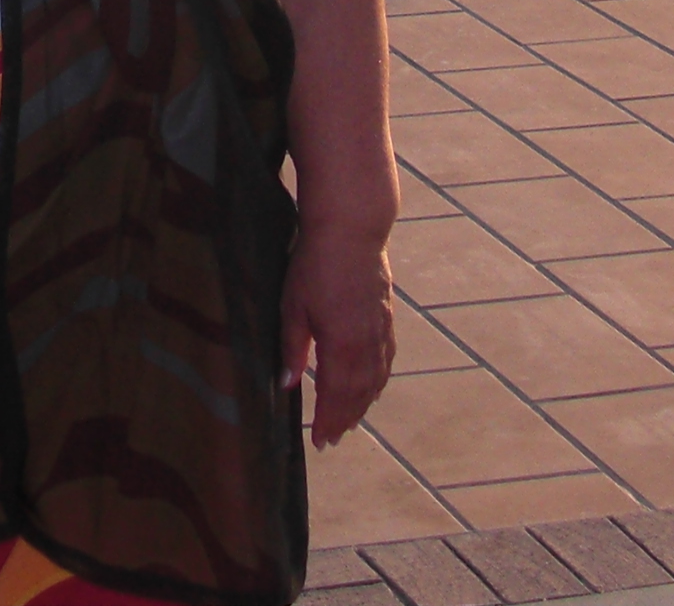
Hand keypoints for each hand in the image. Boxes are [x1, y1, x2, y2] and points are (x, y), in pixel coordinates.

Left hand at [276, 221, 394, 447]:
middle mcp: (366, 344)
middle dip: (345, 419)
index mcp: (341, 345)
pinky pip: (386, 360)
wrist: (351, 231)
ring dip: (363, 405)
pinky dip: (379, 380)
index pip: (335, 394)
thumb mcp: (292, 307)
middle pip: (358, 393)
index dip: (328, 420)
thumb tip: (286, 383)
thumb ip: (292, 348)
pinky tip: (374, 387)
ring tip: (351, 422)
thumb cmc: (315, 265)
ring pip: (375, 379)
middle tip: (333, 440)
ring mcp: (380, 331)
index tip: (320, 442)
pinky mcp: (387, 317)